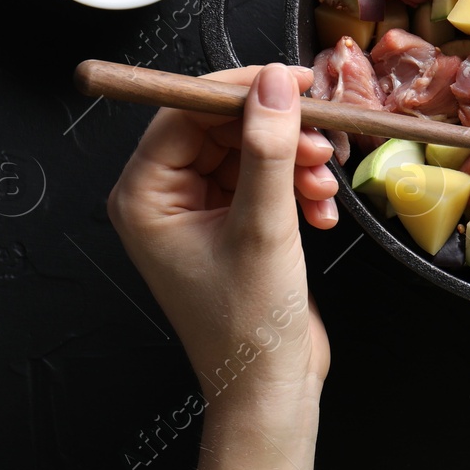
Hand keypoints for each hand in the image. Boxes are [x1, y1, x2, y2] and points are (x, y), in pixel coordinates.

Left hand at [107, 63, 338, 410]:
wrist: (269, 388)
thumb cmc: (246, 326)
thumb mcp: (263, 226)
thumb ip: (268, 148)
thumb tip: (275, 84)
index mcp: (145, 197)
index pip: (185, 112)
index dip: (240, 90)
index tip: (292, 80)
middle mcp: (165, 199)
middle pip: (223, 128)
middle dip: (278, 134)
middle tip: (321, 141)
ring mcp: (200, 212)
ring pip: (252, 152)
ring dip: (296, 163)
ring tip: (324, 188)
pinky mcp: (234, 223)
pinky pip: (267, 180)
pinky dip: (299, 189)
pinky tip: (322, 213)